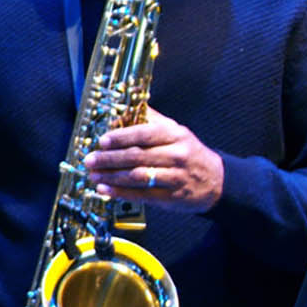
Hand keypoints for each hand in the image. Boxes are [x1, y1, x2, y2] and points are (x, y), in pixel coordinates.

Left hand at [82, 106, 223, 212]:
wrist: (217, 181)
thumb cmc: (188, 153)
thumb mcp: (175, 131)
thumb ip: (150, 121)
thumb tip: (121, 110)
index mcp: (175, 135)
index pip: (144, 134)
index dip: (121, 137)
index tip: (102, 140)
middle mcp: (177, 155)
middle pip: (137, 156)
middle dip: (110, 158)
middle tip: (90, 160)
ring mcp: (175, 177)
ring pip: (138, 176)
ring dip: (112, 176)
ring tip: (94, 175)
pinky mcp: (172, 196)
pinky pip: (142, 194)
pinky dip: (121, 193)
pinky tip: (105, 190)